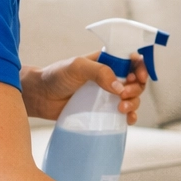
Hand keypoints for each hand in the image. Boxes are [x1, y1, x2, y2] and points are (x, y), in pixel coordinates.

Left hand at [21, 53, 149, 122]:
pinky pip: (124, 114)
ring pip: (132, 98)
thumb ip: (99, 72)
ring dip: (134, 103)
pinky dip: (130, 116)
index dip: (141, 67)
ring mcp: (108, 95)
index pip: (132, 60)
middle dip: (136, 88)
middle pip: (136, 81)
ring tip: (121, 108)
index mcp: (107, 61)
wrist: (40, 96)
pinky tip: (127, 119)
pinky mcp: (103, 111)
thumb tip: (119, 86)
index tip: (139, 77)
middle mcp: (111, 77)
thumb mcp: (77, 67)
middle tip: (123, 95)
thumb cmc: (56, 76)